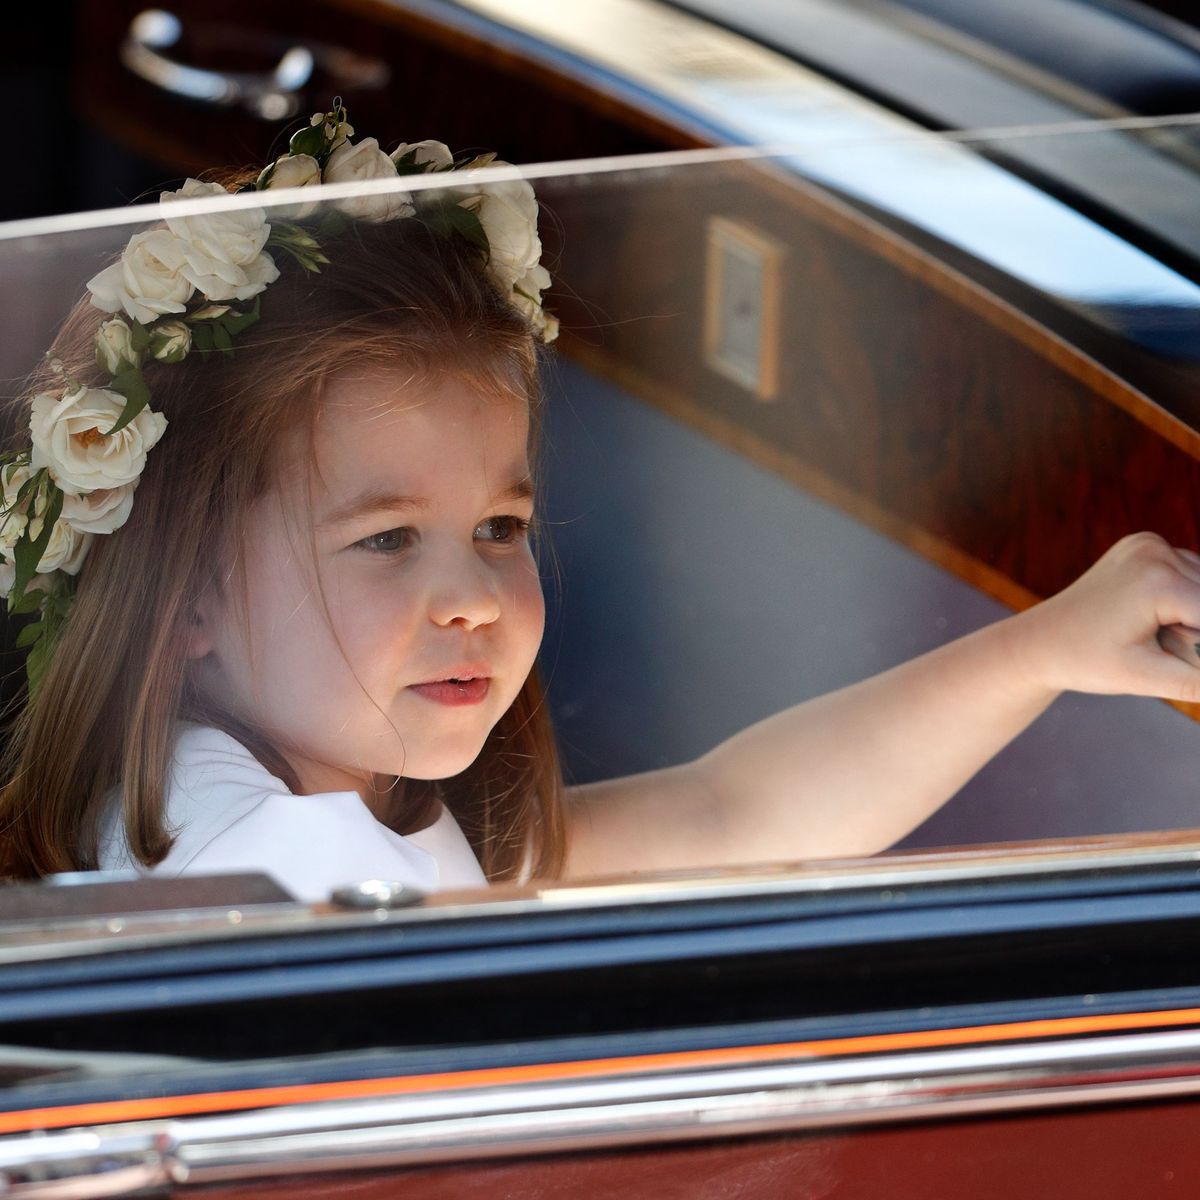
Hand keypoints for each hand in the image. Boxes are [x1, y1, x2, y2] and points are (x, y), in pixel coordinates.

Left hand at [1007, 532, 1199, 702]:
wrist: (1039, 641)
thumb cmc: (1086, 662)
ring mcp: (1148, 543)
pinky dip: (1188, 598)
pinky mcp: (1144, 545)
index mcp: (1157, 581)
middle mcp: (1154, 551)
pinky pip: (1189, 572)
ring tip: (1161, 639)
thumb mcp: (1149, 678)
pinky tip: (1159, 621)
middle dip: (1198, 633)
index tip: (1184, 653)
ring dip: (1197, 615)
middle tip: (1164, 646)